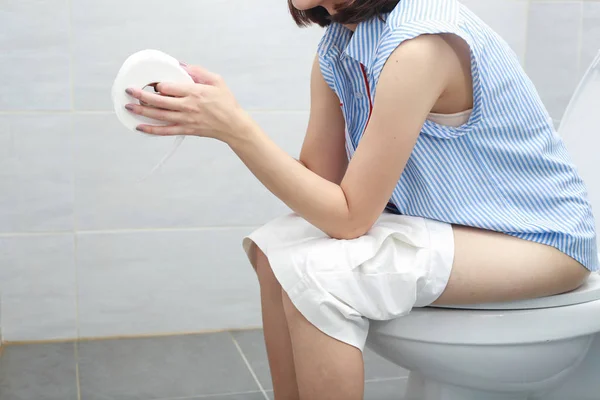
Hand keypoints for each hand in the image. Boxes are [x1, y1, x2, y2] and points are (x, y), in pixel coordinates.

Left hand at [124, 64, 248, 140]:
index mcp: (194, 92)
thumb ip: (199, 72)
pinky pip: (165, 131)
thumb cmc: (226, 103)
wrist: (233, 125)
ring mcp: (185, 119)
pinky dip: (151, 130)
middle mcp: (187, 106)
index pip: (168, 87)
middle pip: (158, 101)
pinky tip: (140, 127)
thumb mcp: (216, 80)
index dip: (157, 84)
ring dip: (141, 111)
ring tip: (128, 107)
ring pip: (159, 116)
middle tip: (129, 91)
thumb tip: (182, 66)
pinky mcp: (186, 129)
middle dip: (140, 95)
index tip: (152, 82)